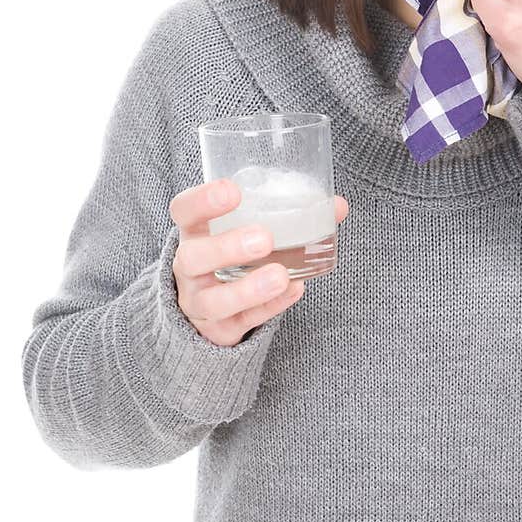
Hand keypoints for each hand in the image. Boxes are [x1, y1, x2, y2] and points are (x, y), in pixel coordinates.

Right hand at [169, 178, 349, 346]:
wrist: (212, 307)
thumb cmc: (232, 255)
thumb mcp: (246, 229)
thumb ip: (286, 215)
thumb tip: (337, 205)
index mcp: (195, 233)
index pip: (184, 212)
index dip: (202, 201)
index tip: (233, 191)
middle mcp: (190, 268)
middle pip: (193, 258)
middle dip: (226, 247)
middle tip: (264, 238)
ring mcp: (200, 302)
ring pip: (214, 301)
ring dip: (248, 288)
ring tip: (281, 275)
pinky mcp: (220, 330)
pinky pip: (242, 322)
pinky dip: (269, 309)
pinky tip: (293, 292)